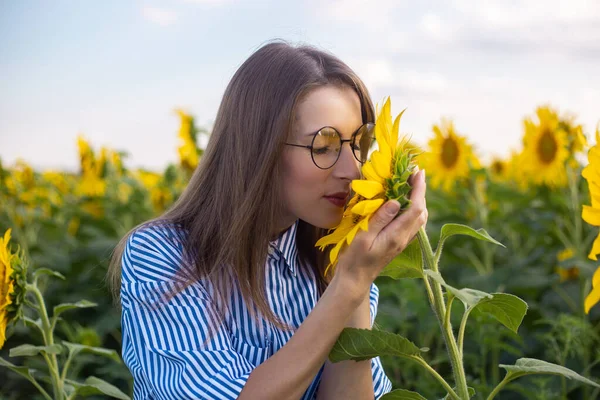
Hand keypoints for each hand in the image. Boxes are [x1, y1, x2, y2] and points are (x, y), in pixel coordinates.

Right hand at [333, 168, 427, 301]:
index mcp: (396, 235)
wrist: (355, 280)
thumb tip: (395, 201)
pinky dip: (413, 209)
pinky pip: (412, 223)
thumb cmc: (354, 259)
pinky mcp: (398, 243)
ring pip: (419, 218)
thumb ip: (380, 219)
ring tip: (410, 184)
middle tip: (414, 173)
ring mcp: (402, 242)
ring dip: (418, 199)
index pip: (415, 208)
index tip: (417, 172)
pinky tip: (404, 202)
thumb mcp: (363, 237)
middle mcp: (404, 238)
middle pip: (421, 212)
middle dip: (421, 191)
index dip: (418, 189)